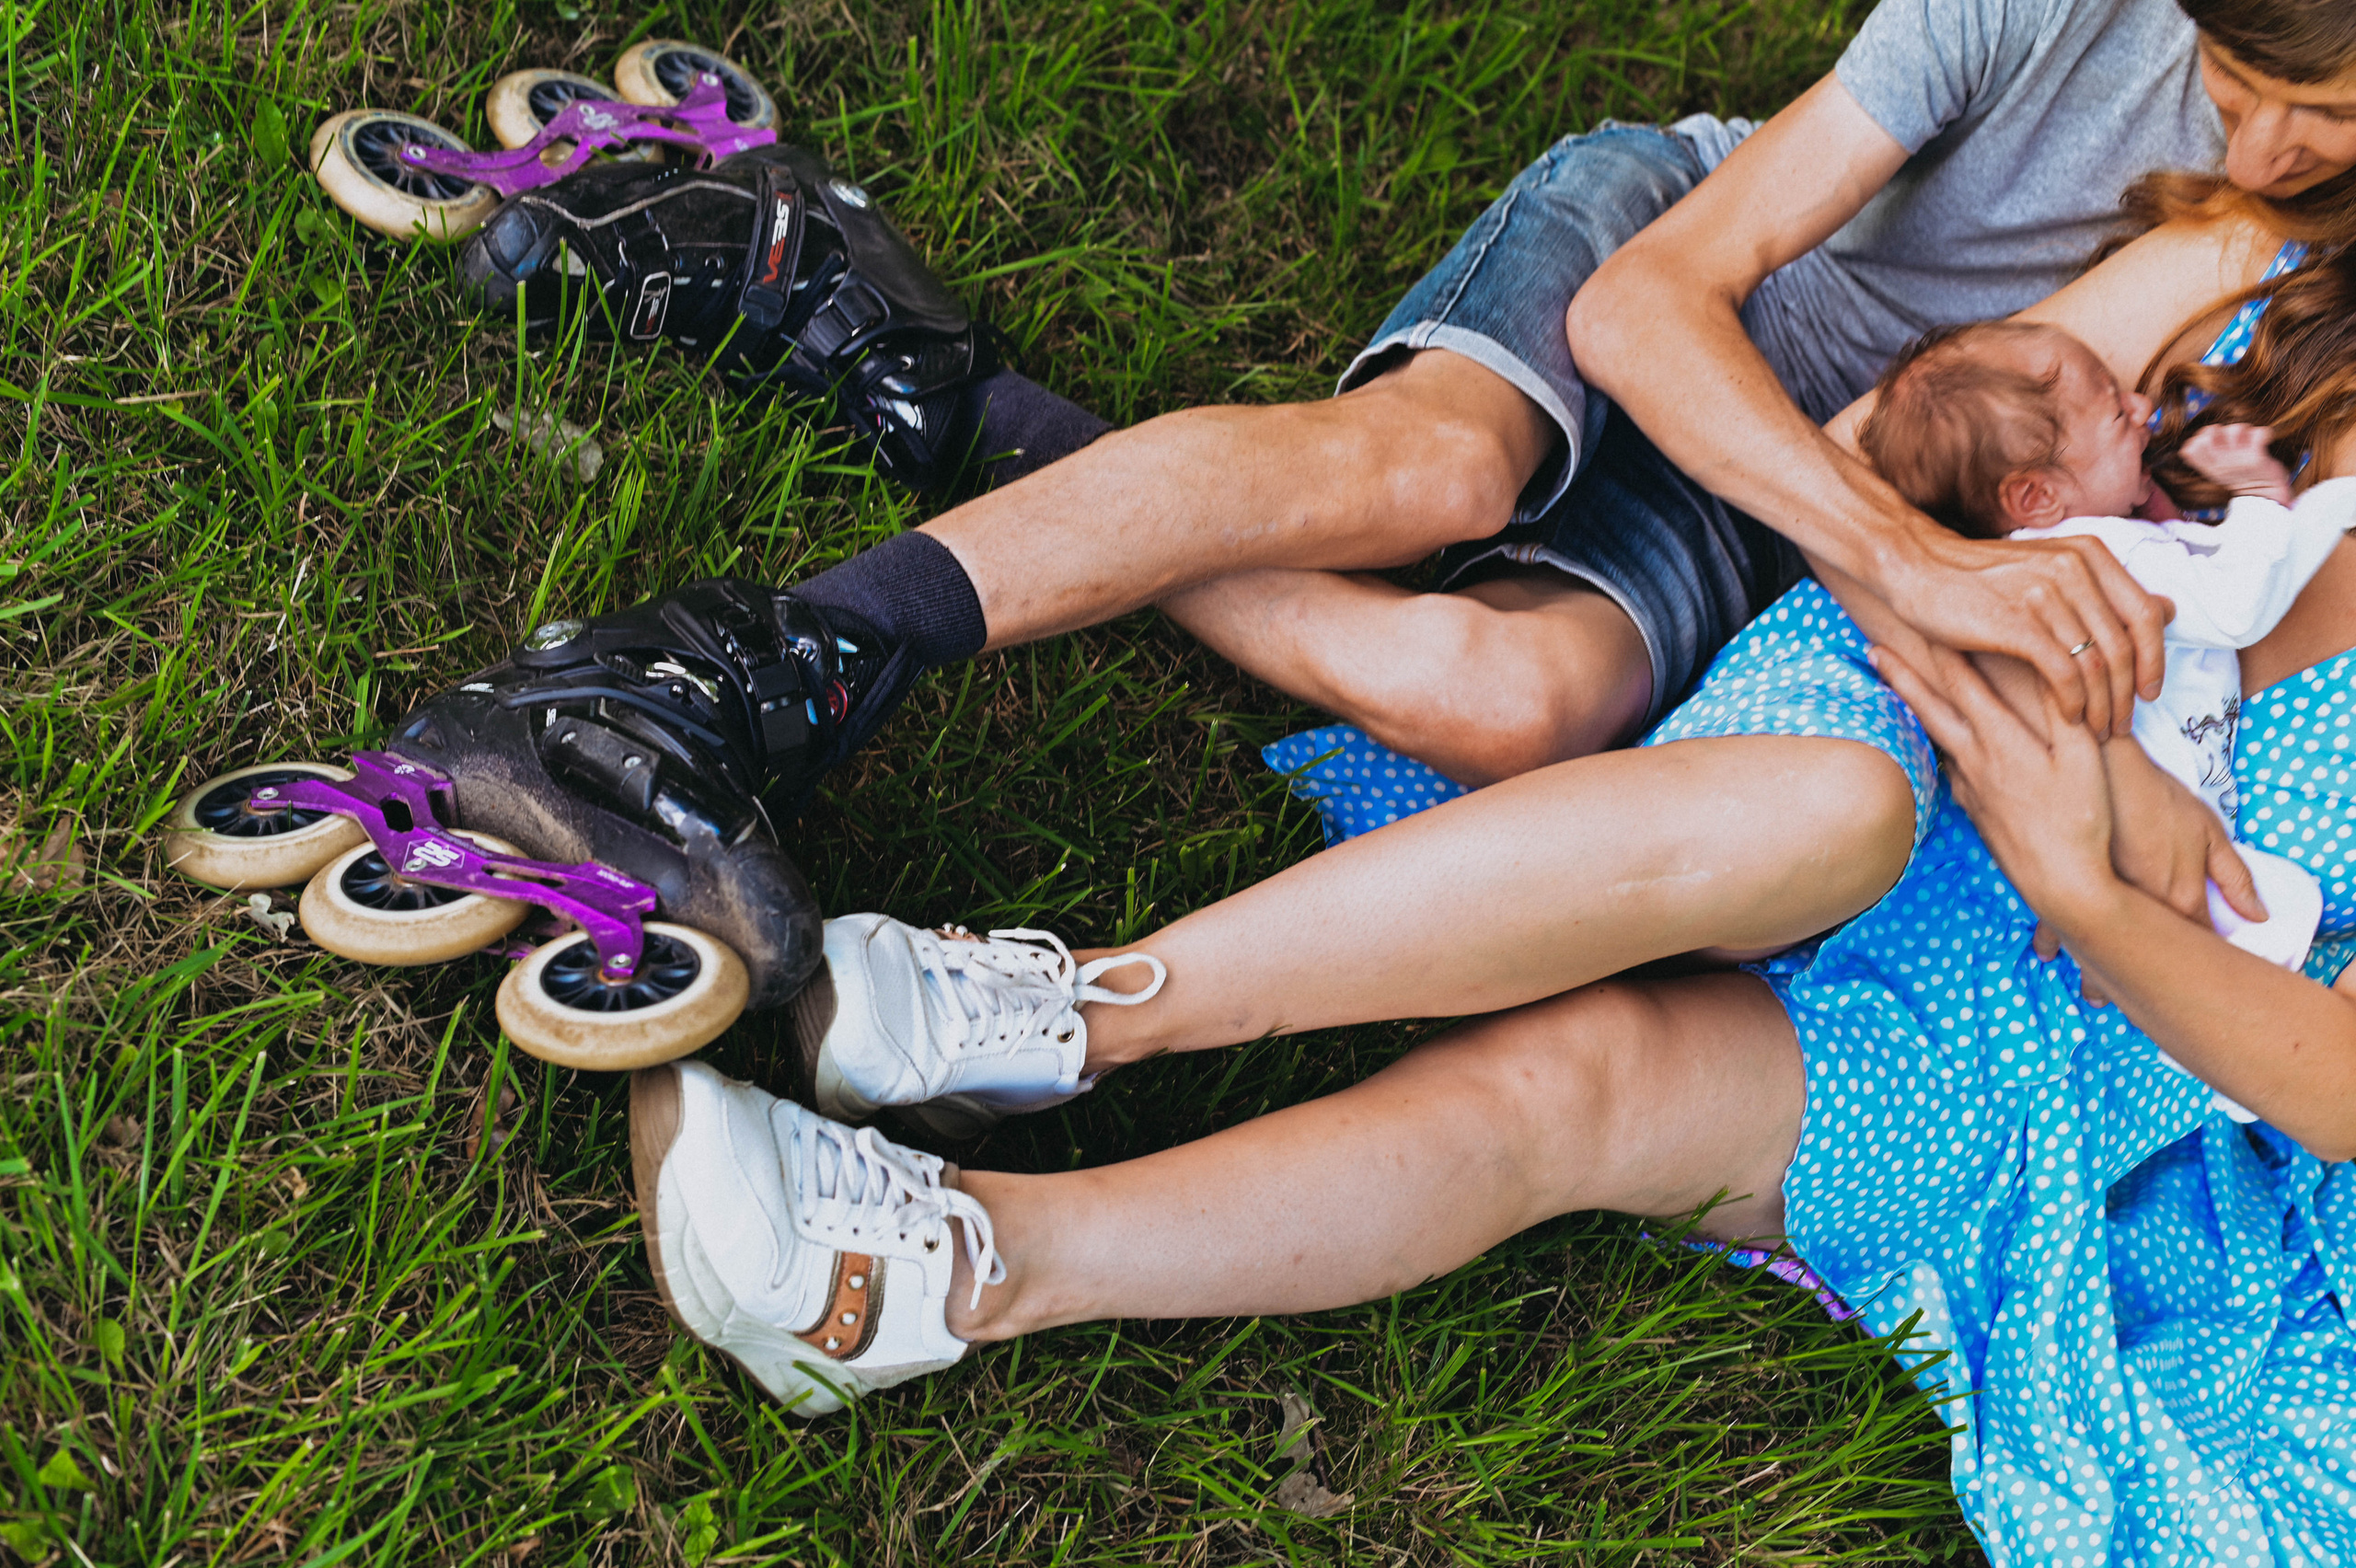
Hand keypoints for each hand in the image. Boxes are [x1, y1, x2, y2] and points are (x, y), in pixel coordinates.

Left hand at [1869, 640, 2120, 931]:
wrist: (2064, 885)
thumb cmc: (2081, 821)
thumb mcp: (2084, 759)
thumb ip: (2063, 709)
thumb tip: (2055, 663)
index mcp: (2000, 742)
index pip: (1963, 684)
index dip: (1943, 648)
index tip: (1921, 619)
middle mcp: (1974, 761)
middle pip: (1930, 708)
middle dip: (1902, 674)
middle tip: (1873, 646)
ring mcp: (1969, 788)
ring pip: (1936, 736)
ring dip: (1916, 706)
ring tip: (1896, 683)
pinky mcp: (1974, 810)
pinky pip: (1950, 765)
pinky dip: (1939, 743)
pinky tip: (1940, 740)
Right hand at [1876, 528, 2169, 738]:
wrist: (1915, 568)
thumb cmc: (1980, 577)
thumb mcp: (2051, 569)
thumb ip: (2105, 590)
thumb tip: (2168, 608)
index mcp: (2088, 554)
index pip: (2145, 613)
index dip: (2154, 659)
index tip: (2147, 692)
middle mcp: (2074, 568)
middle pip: (2124, 645)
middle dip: (2128, 693)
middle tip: (2123, 724)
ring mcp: (2046, 595)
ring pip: (2097, 664)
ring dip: (2103, 705)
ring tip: (2099, 730)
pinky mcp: (2018, 623)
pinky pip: (2065, 673)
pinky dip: (2075, 703)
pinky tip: (2072, 719)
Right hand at [2029, 739, 2267, 1001]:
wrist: (2100, 765)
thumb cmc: (2156, 793)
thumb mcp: (2209, 829)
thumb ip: (2235, 877)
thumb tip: (2257, 915)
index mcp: (2179, 900)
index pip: (2196, 946)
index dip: (2201, 963)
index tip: (2203, 978)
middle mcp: (2137, 912)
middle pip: (2142, 960)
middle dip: (2142, 982)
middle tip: (2143, 1002)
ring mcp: (2095, 901)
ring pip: (2096, 950)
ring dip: (2096, 973)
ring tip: (2097, 996)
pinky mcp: (2060, 884)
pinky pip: (2056, 923)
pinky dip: (2053, 940)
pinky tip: (2048, 953)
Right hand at [2181, 423, 2294, 504]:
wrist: (2261, 497)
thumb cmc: (2238, 478)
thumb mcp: (2215, 472)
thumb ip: (2203, 457)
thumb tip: (2192, 443)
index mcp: (2209, 467)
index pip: (2190, 448)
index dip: (2201, 436)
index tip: (2213, 440)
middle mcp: (2221, 463)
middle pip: (2211, 430)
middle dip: (2221, 429)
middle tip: (2230, 439)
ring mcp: (2238, 460)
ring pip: (2236, 428)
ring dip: (2244, 431)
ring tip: (2247, 442)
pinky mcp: (2257, 459)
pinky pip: (2259, 433)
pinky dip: (2263, 434)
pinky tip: (2263, 441)